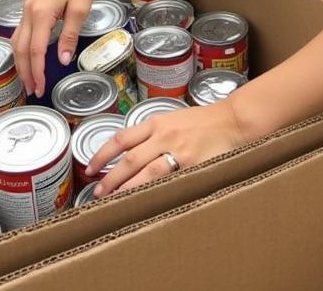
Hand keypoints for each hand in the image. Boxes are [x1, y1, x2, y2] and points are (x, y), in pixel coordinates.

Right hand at [12, 0, 101, 95]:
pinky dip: (21, 48)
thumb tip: (62, 60)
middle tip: (32, 90)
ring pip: (17, 40)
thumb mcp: (80, 9)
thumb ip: (70, 35)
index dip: (37, 72)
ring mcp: (28, 7)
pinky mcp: (31, 4)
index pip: (34, 50)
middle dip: (24, 71)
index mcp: (41, 13)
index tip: (41, 88)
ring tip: (28, 79)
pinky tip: (27, 57)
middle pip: (20, 48)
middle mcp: (29, 11)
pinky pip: (21, 31)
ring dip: (20, 61)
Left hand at [87, 100, 246, 194]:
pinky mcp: (193, 166)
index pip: (122, 138)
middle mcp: (164, 135)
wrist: (232, 120)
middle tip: (97, 193)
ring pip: (146, 174)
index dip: (102, 154)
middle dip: (110, 178)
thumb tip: (129, 154)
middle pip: (129, 160)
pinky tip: (146, 203)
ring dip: (127, 189)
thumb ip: (153, 133)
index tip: (90, 167)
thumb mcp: (173, 119)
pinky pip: (170, 182)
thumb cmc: (203, 121)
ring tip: (114, 202)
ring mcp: (179, 151)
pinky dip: (155, 193)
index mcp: (157, 122)